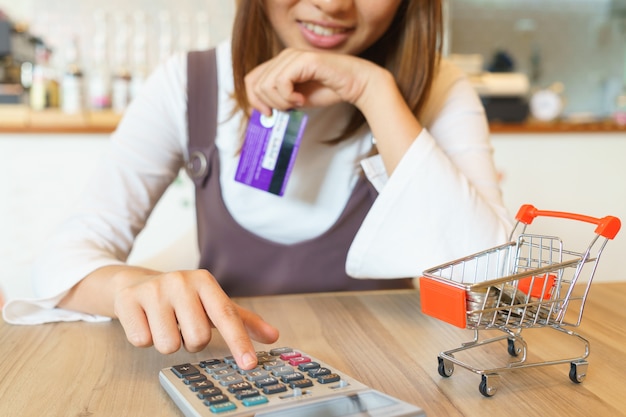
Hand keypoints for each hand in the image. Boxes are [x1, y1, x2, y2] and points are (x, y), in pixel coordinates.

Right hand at [112, 269, 278, 368]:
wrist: (136, 283)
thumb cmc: (181, 298)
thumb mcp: (211, 304)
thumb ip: (243, 321)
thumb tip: (273, 336)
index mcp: (205, 281)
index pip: (226, 316)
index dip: (239, 342)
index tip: (249, 364)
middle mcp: (180, 281)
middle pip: (197, 338)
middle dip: (191, 342)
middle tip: (184, 327)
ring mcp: (153, 290)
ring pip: (168, 344)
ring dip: (167, 341)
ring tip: (164, 323)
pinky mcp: (129, 300)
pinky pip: (142, 341)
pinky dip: (144, 339)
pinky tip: (145, 322)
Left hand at [245, 48, 421, 173]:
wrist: (355, 84)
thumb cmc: (329, 90)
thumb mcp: (296, 98)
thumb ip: (279, 100)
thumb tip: (260, 112)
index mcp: (281, 64)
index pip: (251, 80)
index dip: (253, 99)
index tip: (267, 114)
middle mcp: (285, 56)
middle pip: (256, 84)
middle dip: (270, 104)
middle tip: (288, 109)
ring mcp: (293, 56)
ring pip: (267, 85)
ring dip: (281, 101)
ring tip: (298, 103)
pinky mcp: (304, 60)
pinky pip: (281, 82)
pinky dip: (289, 97)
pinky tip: (302, 100)